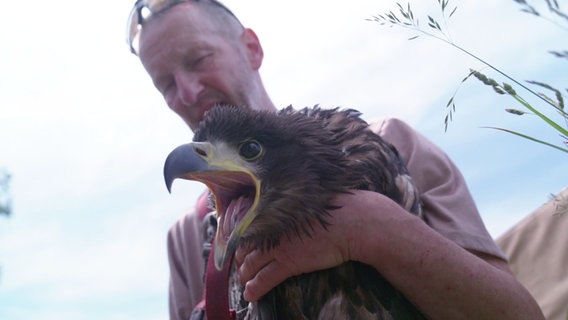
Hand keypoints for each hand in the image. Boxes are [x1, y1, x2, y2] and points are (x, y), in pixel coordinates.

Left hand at [234, 190, 397, 301]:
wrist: (352, 222)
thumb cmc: (336, 208)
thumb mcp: (308, 200)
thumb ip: (292, 205)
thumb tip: (289, 210)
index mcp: (275, 210)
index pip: (248, 226)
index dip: (241, 239)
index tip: (241, 246)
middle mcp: (272, 227)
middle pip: (245, 246)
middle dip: (240, 259)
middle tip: (241, 265)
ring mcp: (278, 245)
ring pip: (250, 264)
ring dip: (244, 275)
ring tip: (244, 281)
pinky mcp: (288, 262)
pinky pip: (263, 279)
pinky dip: (254, 288)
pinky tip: (250, 294)